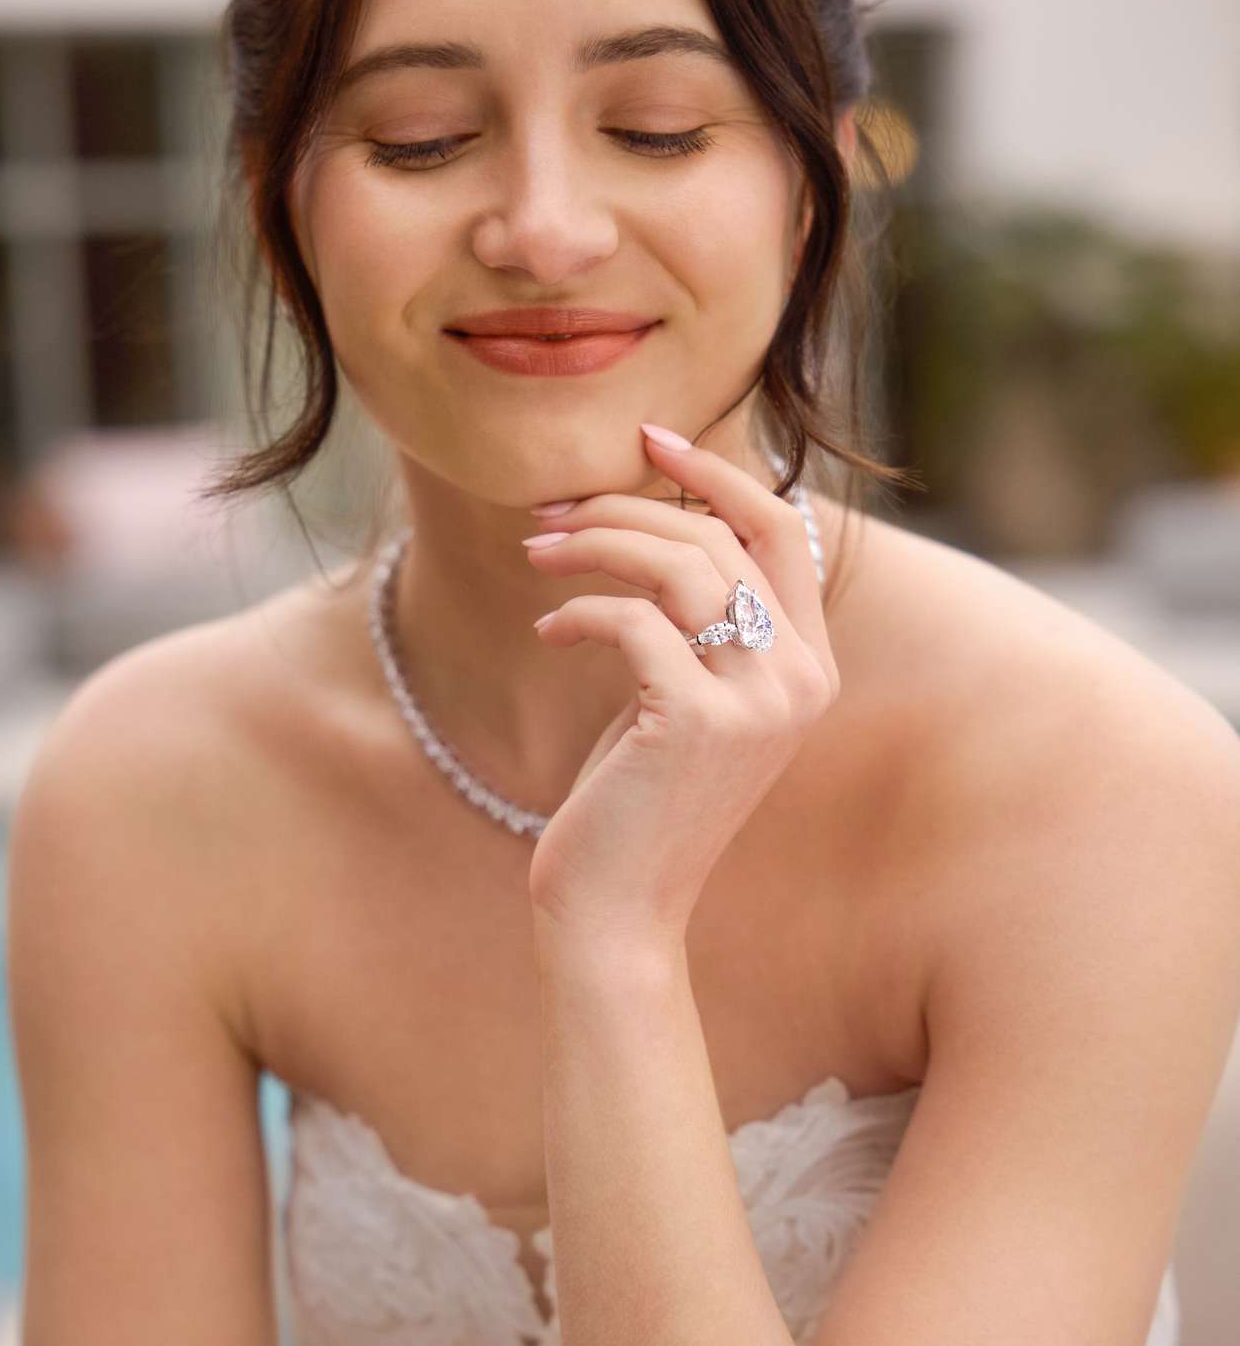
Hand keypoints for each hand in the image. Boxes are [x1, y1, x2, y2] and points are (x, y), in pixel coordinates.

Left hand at [523, 426, 839, 948]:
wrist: (617, 909)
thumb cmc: (636, 797)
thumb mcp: (680, 694)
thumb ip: (695, 617)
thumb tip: (654, 514)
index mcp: (808, 666)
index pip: (780, 529)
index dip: (716, 472)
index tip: (646, 436)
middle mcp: (800, 679)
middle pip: (721, 537)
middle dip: (629, 506)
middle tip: (554, 512)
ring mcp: (758, 702)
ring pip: (681, 566)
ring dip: (595, 545)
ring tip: (537, 554)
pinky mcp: (698, 721)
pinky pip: (635, 622)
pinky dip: (580, 613)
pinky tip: (549, 634)